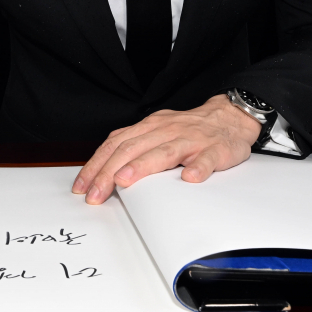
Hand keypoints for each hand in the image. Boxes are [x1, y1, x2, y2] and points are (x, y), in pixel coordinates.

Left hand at [72, 95, 261, 204]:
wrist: (229, 117)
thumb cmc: (189, 130)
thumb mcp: (156, 132)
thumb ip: (134, 147)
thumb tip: (105, 170)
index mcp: (149, 127)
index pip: (115, 144)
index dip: (96, 165)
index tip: (82, 186)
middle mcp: (166, 130)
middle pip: (132, 149)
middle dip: (109, 173)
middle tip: (96, 194)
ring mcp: (191, 140)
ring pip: (164, 151)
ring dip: (143, 166)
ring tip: (126, 180)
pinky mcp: (216, 149)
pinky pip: (207, 158)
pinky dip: (198, 168)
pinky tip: (190, 178)